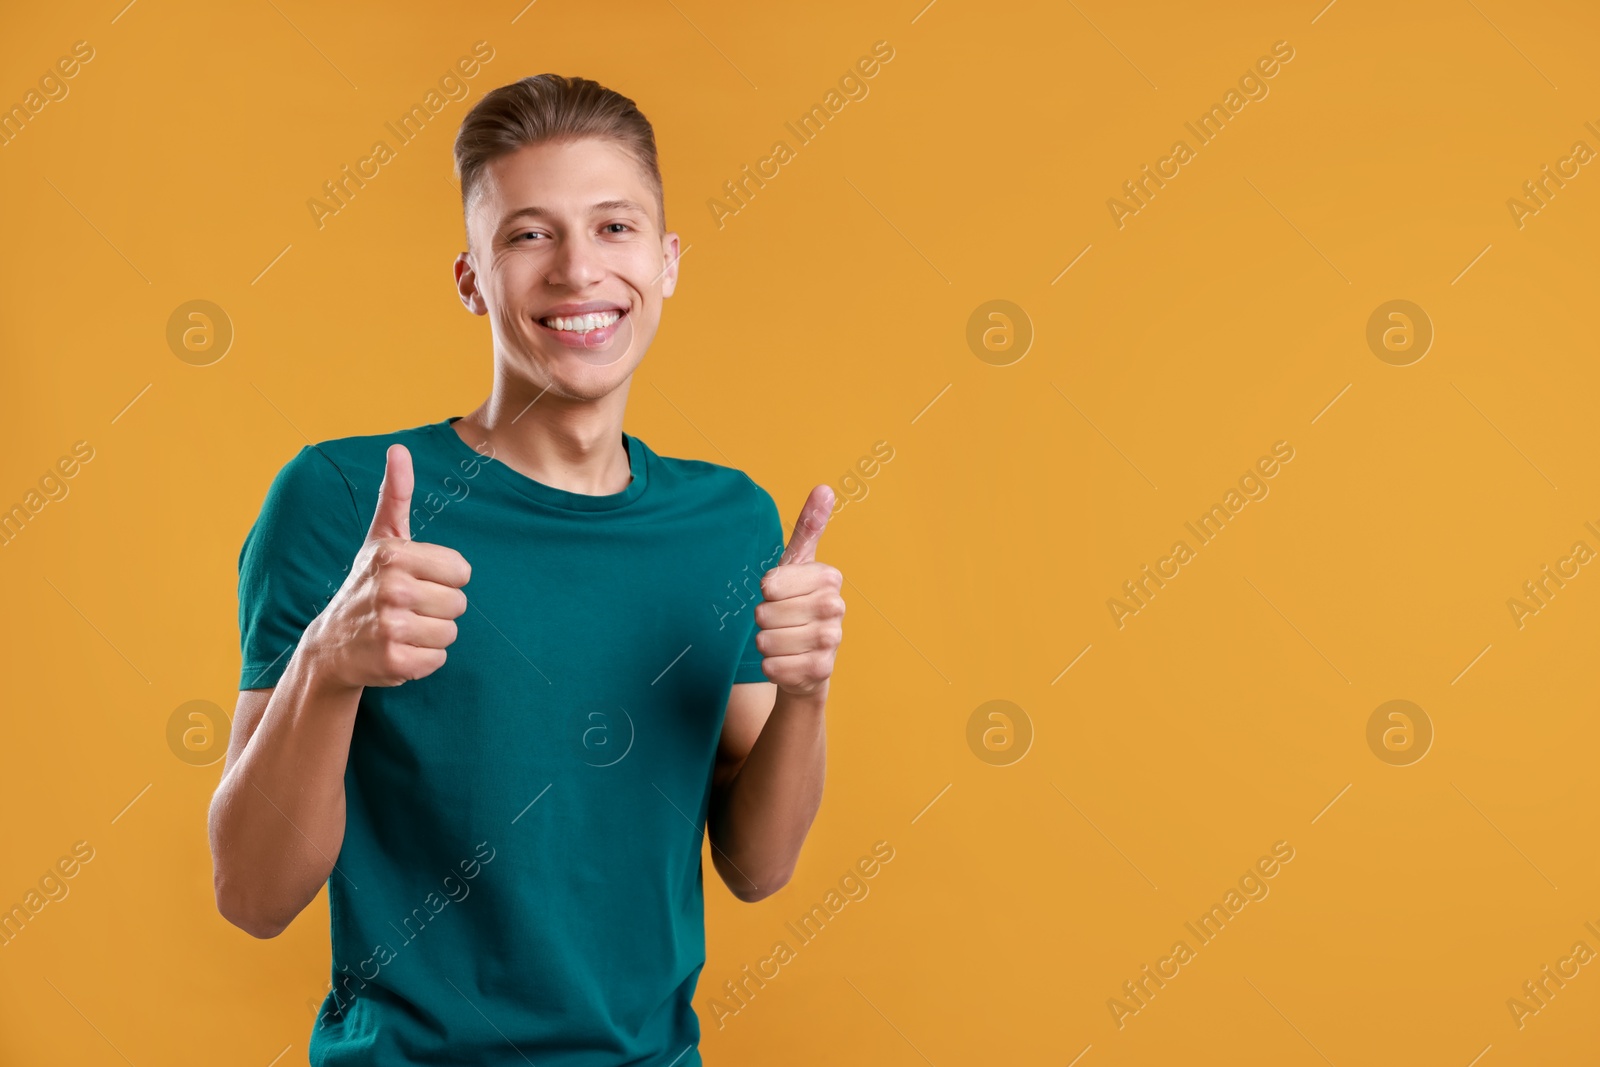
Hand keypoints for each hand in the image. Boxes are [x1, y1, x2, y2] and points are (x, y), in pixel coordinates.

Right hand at [305, 444, 471, 689]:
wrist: (331, 644)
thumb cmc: (366, 584)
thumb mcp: (380, 539)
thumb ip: (396, 495)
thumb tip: (399, 448)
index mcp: (395, 554)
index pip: (462, 571)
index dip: (444, 578)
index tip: (417, 580)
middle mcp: (392, 588)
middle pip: (459, 604)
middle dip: (439, 608)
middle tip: (407, 608)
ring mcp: (391, 627)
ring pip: (451, 633)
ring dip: (432, 635)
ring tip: (403, 628)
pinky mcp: (393, 662)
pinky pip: (438, 661)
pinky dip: (423, 660)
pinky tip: (398, 650)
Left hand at [754, 485, 843, 697]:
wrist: (807, 659)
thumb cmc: (796, 605)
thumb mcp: (797, 565)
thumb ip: (809, 527)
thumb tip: (824, 488)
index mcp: (828, 577)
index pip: (769, 584)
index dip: (766, 592)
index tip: (780, 594)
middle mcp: (835, 607)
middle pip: (765, 612)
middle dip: (763, 619)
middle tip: (781, 620)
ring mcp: (832, 641)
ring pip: (766, 640)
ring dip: (766, 644)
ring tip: (784, 641)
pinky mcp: (821, 671)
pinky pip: (773, 667)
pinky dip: (771, 666)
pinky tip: (787, 662)